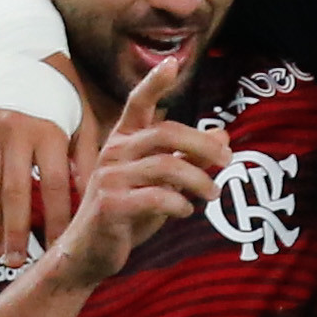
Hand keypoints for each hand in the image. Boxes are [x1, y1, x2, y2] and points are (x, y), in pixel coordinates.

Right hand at [0, 53, 89, 266]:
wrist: (21, 47)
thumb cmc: (60, 89)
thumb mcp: (81, 115)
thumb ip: (86, 156)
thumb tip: (94, 196)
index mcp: (50, 128)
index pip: (55, 184)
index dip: (58, 217)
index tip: (61, 244)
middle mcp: (16, 130)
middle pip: (15, 192)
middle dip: (17, 230)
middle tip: (19, 261)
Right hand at [50, 61, 228, 287]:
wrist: (88, 253)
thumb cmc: (126, 214)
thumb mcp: (161, 183)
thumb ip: (189, 158)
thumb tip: (224, 135)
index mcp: (122, 140)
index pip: (137, 103)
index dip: (154, 82)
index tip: (173, 63)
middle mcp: (113, 152)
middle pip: (166, 133)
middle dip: (203, 145)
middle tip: (228, 160)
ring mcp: (108, 178)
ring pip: (166, 166)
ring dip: (199, 180)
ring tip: (213, 193)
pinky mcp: (110, 205)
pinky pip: (156, 197)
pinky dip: (179, 204)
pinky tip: (186, 212)